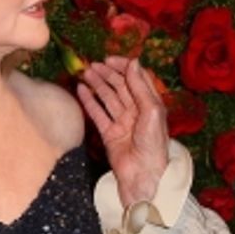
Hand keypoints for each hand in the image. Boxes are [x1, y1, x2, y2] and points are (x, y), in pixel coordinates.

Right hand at [77, 57, 169, 205]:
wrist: (143, 174)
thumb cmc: (153, 143)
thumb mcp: (151, 110)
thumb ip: (140, 86)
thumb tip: (133, 62)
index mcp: (150, 104)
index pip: (136, 79)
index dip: (124, 67)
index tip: (110, 59)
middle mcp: (136, 111)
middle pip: (120, 87)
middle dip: (107, 74)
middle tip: (93, 65)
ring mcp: (122, 122)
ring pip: (108, 98)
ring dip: (97, 85)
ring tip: (85, 73)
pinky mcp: (109, 134)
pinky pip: (98, 114)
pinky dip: (89, 102)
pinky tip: (81, 90)